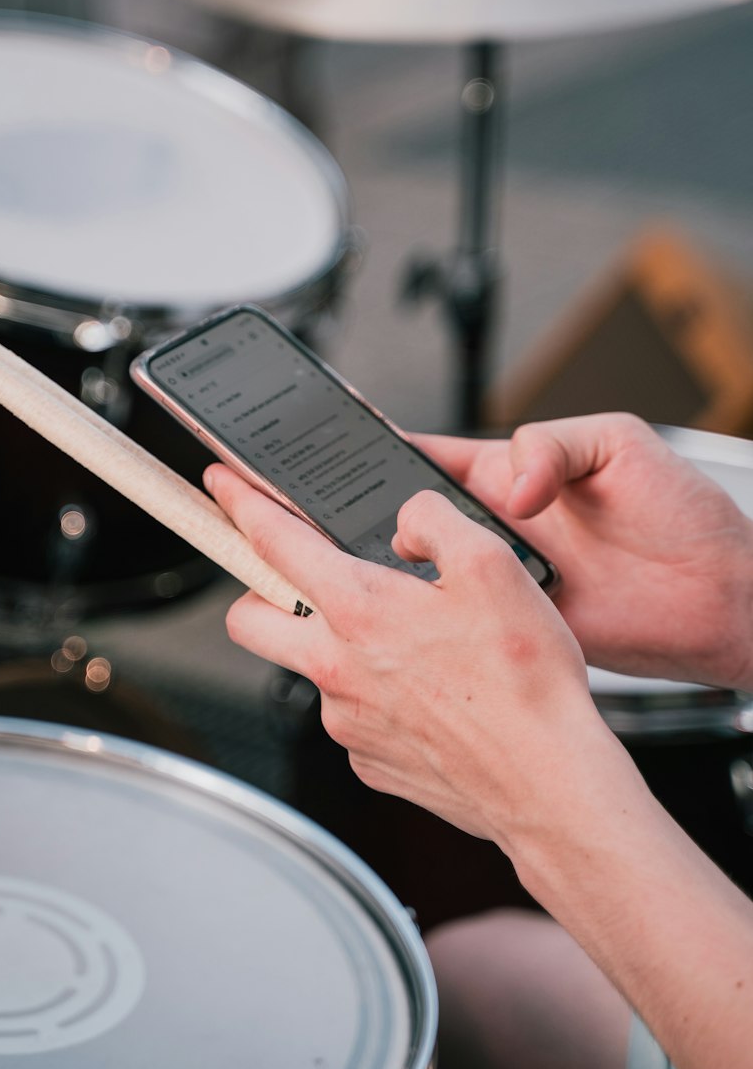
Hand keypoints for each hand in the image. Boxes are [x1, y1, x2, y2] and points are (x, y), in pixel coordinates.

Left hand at [204, 464, 633, 853]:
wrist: (548, 781)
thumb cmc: (525, 682)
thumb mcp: (491, 564)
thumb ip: (433, 521)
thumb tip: (407, 521)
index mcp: (358, 609)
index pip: (272, 541)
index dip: (240, 503)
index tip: (222, 486)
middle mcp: (336, 669)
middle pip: (250, 619)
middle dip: (260, 591)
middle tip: (303, 581)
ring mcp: (347, 722)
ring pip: (310, 670)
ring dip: (338, 649)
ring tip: (413, 646)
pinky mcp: (368, 762)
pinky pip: (354, 717)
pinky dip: (378, 698)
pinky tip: (432, 695)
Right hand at [412, 413, 752, 689]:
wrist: (725, 598)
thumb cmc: (686, 516)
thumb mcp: (618, 442)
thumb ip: (552, 445)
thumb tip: (512, 486)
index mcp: (513, 474)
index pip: (432, 457)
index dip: (388, 452)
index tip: (352, 453)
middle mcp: (500, 527)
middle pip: (416, 518)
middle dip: (385, 516)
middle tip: (381, 518)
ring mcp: (505, 580)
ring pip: (432, 572)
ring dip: (416, 568)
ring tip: (417, 560)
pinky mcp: (518, 626)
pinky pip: (468, 620)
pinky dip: (449, 617)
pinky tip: (451, 604)